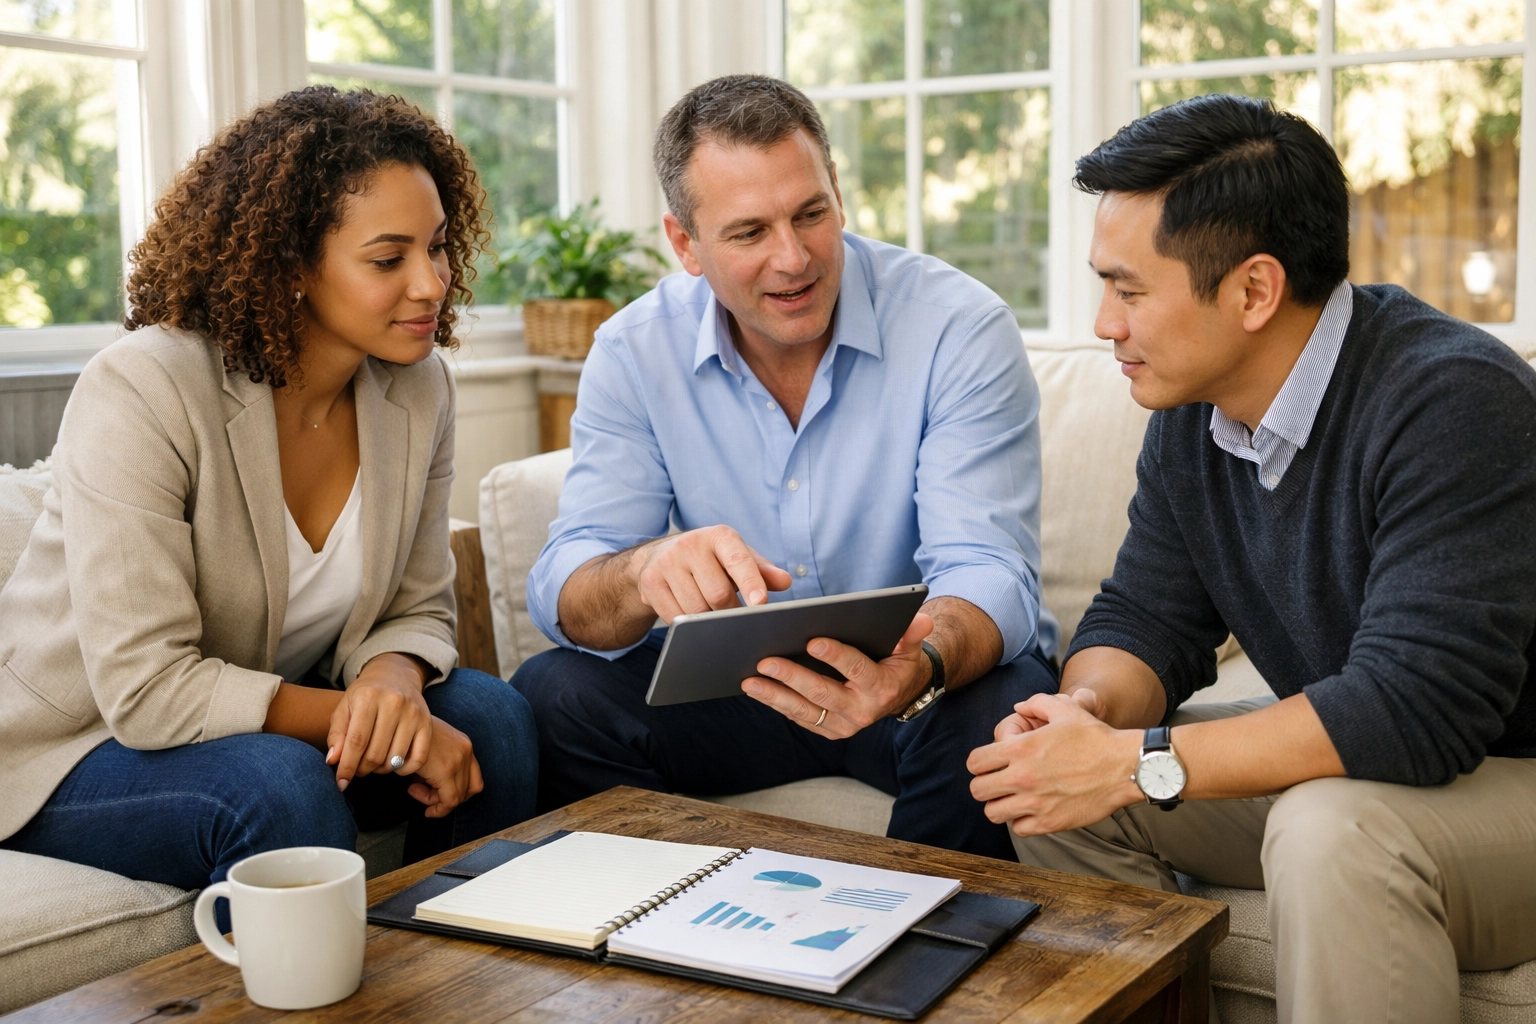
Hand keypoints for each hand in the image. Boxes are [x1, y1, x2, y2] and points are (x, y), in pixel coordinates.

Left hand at [325, 653, 431, 790]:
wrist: (395, 674)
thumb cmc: (365, 695)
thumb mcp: (344, 708)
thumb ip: (337, 735)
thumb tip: (334, 761)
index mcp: (369, 696)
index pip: (357, 741)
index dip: (347, 766)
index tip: (341, 783)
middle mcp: (394, 703)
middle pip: (376, 753)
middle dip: (362, 769)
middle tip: (358, 769)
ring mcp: (414, 713)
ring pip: (395, 759)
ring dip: (380, 770)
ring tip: (373, 764)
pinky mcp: (427, 723)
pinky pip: (418, 758)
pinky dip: (404, 770)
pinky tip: (393, 765)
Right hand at [406, 717, 483, 817]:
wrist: (396, 720)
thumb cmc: (406, 731)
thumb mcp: (428, 742)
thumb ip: (437, 761)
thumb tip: (432, 786)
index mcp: (464, 744)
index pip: (474, 779)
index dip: (457, 792)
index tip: (437, 793)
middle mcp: (466, 751)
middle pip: (468, 790)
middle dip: (444, 797)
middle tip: (422, 790)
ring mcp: (458, 760)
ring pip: (457, 797)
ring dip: (435, 800)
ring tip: (414, 788)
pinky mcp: (446, 771)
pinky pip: (448, 801)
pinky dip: (436, 808)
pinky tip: (416, 796)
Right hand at [631, 525, 792, 622]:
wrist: (659, 556)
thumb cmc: (710, 560)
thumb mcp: (737, 558)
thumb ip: (762, 570)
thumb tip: (785, 581)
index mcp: (719, 536)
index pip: (739, 561)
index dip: (751, 583)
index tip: (760, 604)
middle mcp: (690, 544)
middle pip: (717, 594)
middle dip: (730, 612)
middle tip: (736, 619)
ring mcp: (667, 562)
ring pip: (696, 610)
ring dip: (708, 622)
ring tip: (713, 617)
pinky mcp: (651, 581)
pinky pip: (675, 616)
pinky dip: (687, 625)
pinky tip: (690, 617)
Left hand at [741, 614, 933, 738]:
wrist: (898, 694)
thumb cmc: (897, 662)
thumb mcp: (909, 647)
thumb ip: (912, 634)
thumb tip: (921, 620)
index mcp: (882, 688)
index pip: (857, 670)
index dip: (836, 656)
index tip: (812, 641)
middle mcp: (862, 711)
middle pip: (823, 693)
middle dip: (792, 676)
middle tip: (766, 660)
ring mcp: (843, 724)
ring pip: (805, 710)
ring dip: (775, 696)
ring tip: (750, 680)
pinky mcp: (828, 729)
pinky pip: (799, 717)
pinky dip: (777, 704)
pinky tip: (757, 689)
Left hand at [968, 693, 1143, 836]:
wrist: (1124, 766)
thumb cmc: (1095, 737)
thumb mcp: (1065, 709)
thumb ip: (1036, 704)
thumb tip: (1018, 708)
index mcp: (1021, 748)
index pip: (975, 763)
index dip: (979, 763)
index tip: (990, 764)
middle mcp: (1023, 777)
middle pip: (977, 790)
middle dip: (984, 784)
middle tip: (998, 782)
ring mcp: (1035, 802)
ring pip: (993, 813)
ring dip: (1000, 805)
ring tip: (1013, 798)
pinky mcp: (1050, 822)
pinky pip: (1018, 829)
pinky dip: (1020, 821)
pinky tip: (1031, 810)